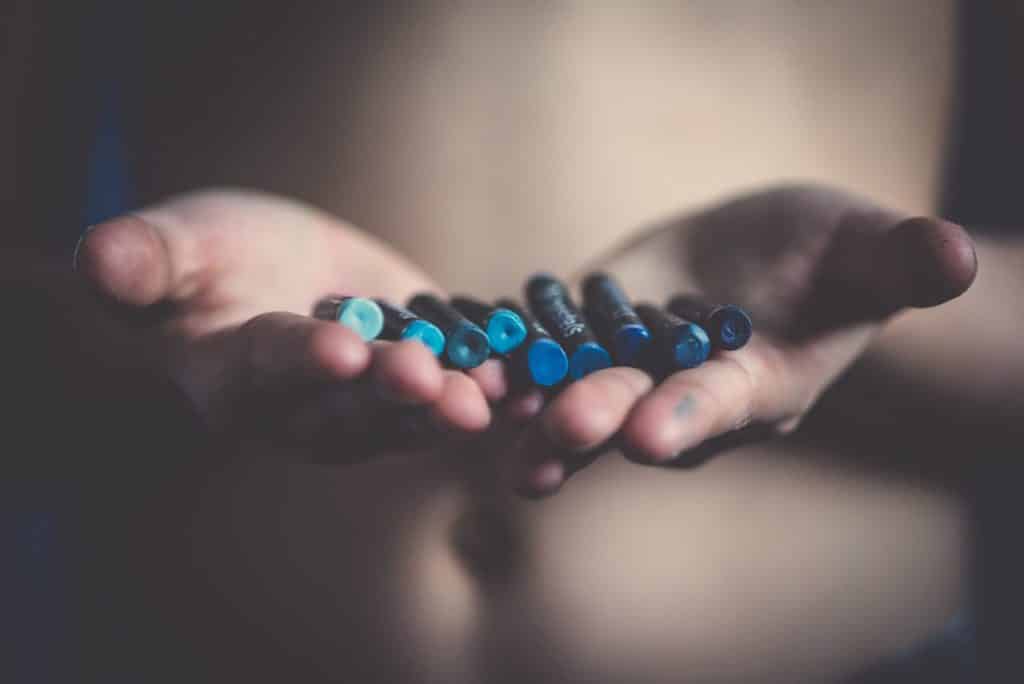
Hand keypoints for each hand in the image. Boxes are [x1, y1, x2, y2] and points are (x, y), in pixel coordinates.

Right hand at [75, 189, 495, 462]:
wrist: (262, 273)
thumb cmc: (201, 262)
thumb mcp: (166, 250)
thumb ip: (142, 261)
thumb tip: (96, 259)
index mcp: (239, 377)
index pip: (269, 369)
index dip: (302, 360)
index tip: (337, 349)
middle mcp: (309, 405)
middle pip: (352, 405)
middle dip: (392, 394)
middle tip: (431, 383)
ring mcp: (369, 399)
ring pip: (410, 410)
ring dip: (452, 402)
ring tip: (493, 393)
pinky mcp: (420, 373)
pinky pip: (455, 383)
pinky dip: (492, 381)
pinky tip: (531, 376)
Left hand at [505, 184, 976, 495]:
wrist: (770, 256)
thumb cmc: (835, 255)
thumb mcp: (869, 250)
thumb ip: (900, 261)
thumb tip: (952, 255)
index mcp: (755, 384)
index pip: (722, 406)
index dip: (689, 418)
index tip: (651, 435)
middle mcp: (683, 391)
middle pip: (636, 408)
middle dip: (596, 419)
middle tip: (555, 435)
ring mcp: (629, 365)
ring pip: (576, 391)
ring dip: (530, 406)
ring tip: (486, 418)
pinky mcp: (587, 332)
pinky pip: (542, 347)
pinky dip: (505, 354)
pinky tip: (466, 357)